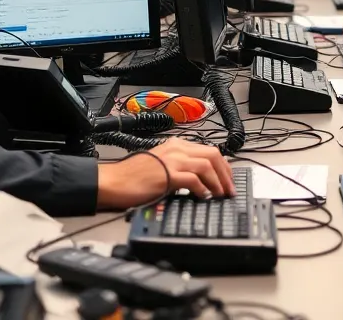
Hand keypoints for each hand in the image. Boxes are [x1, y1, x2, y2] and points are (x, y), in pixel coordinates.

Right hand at [96, 138, 234, 209]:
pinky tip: (204, 197)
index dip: (223, 166)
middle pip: (213, 156)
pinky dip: (203, 189)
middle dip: (226, 174)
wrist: (113, 181)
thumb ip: (180, 166)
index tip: (228, 179)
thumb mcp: (162, 164)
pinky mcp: (167, 174)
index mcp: (177, 145)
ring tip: (221, 195)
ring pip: (207, 166)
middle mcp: (177, 149)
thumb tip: (200, 180)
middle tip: (230, 189)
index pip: (209, 151)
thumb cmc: (133, 176)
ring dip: (218, 182)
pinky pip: (193, 180)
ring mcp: (172, 160)